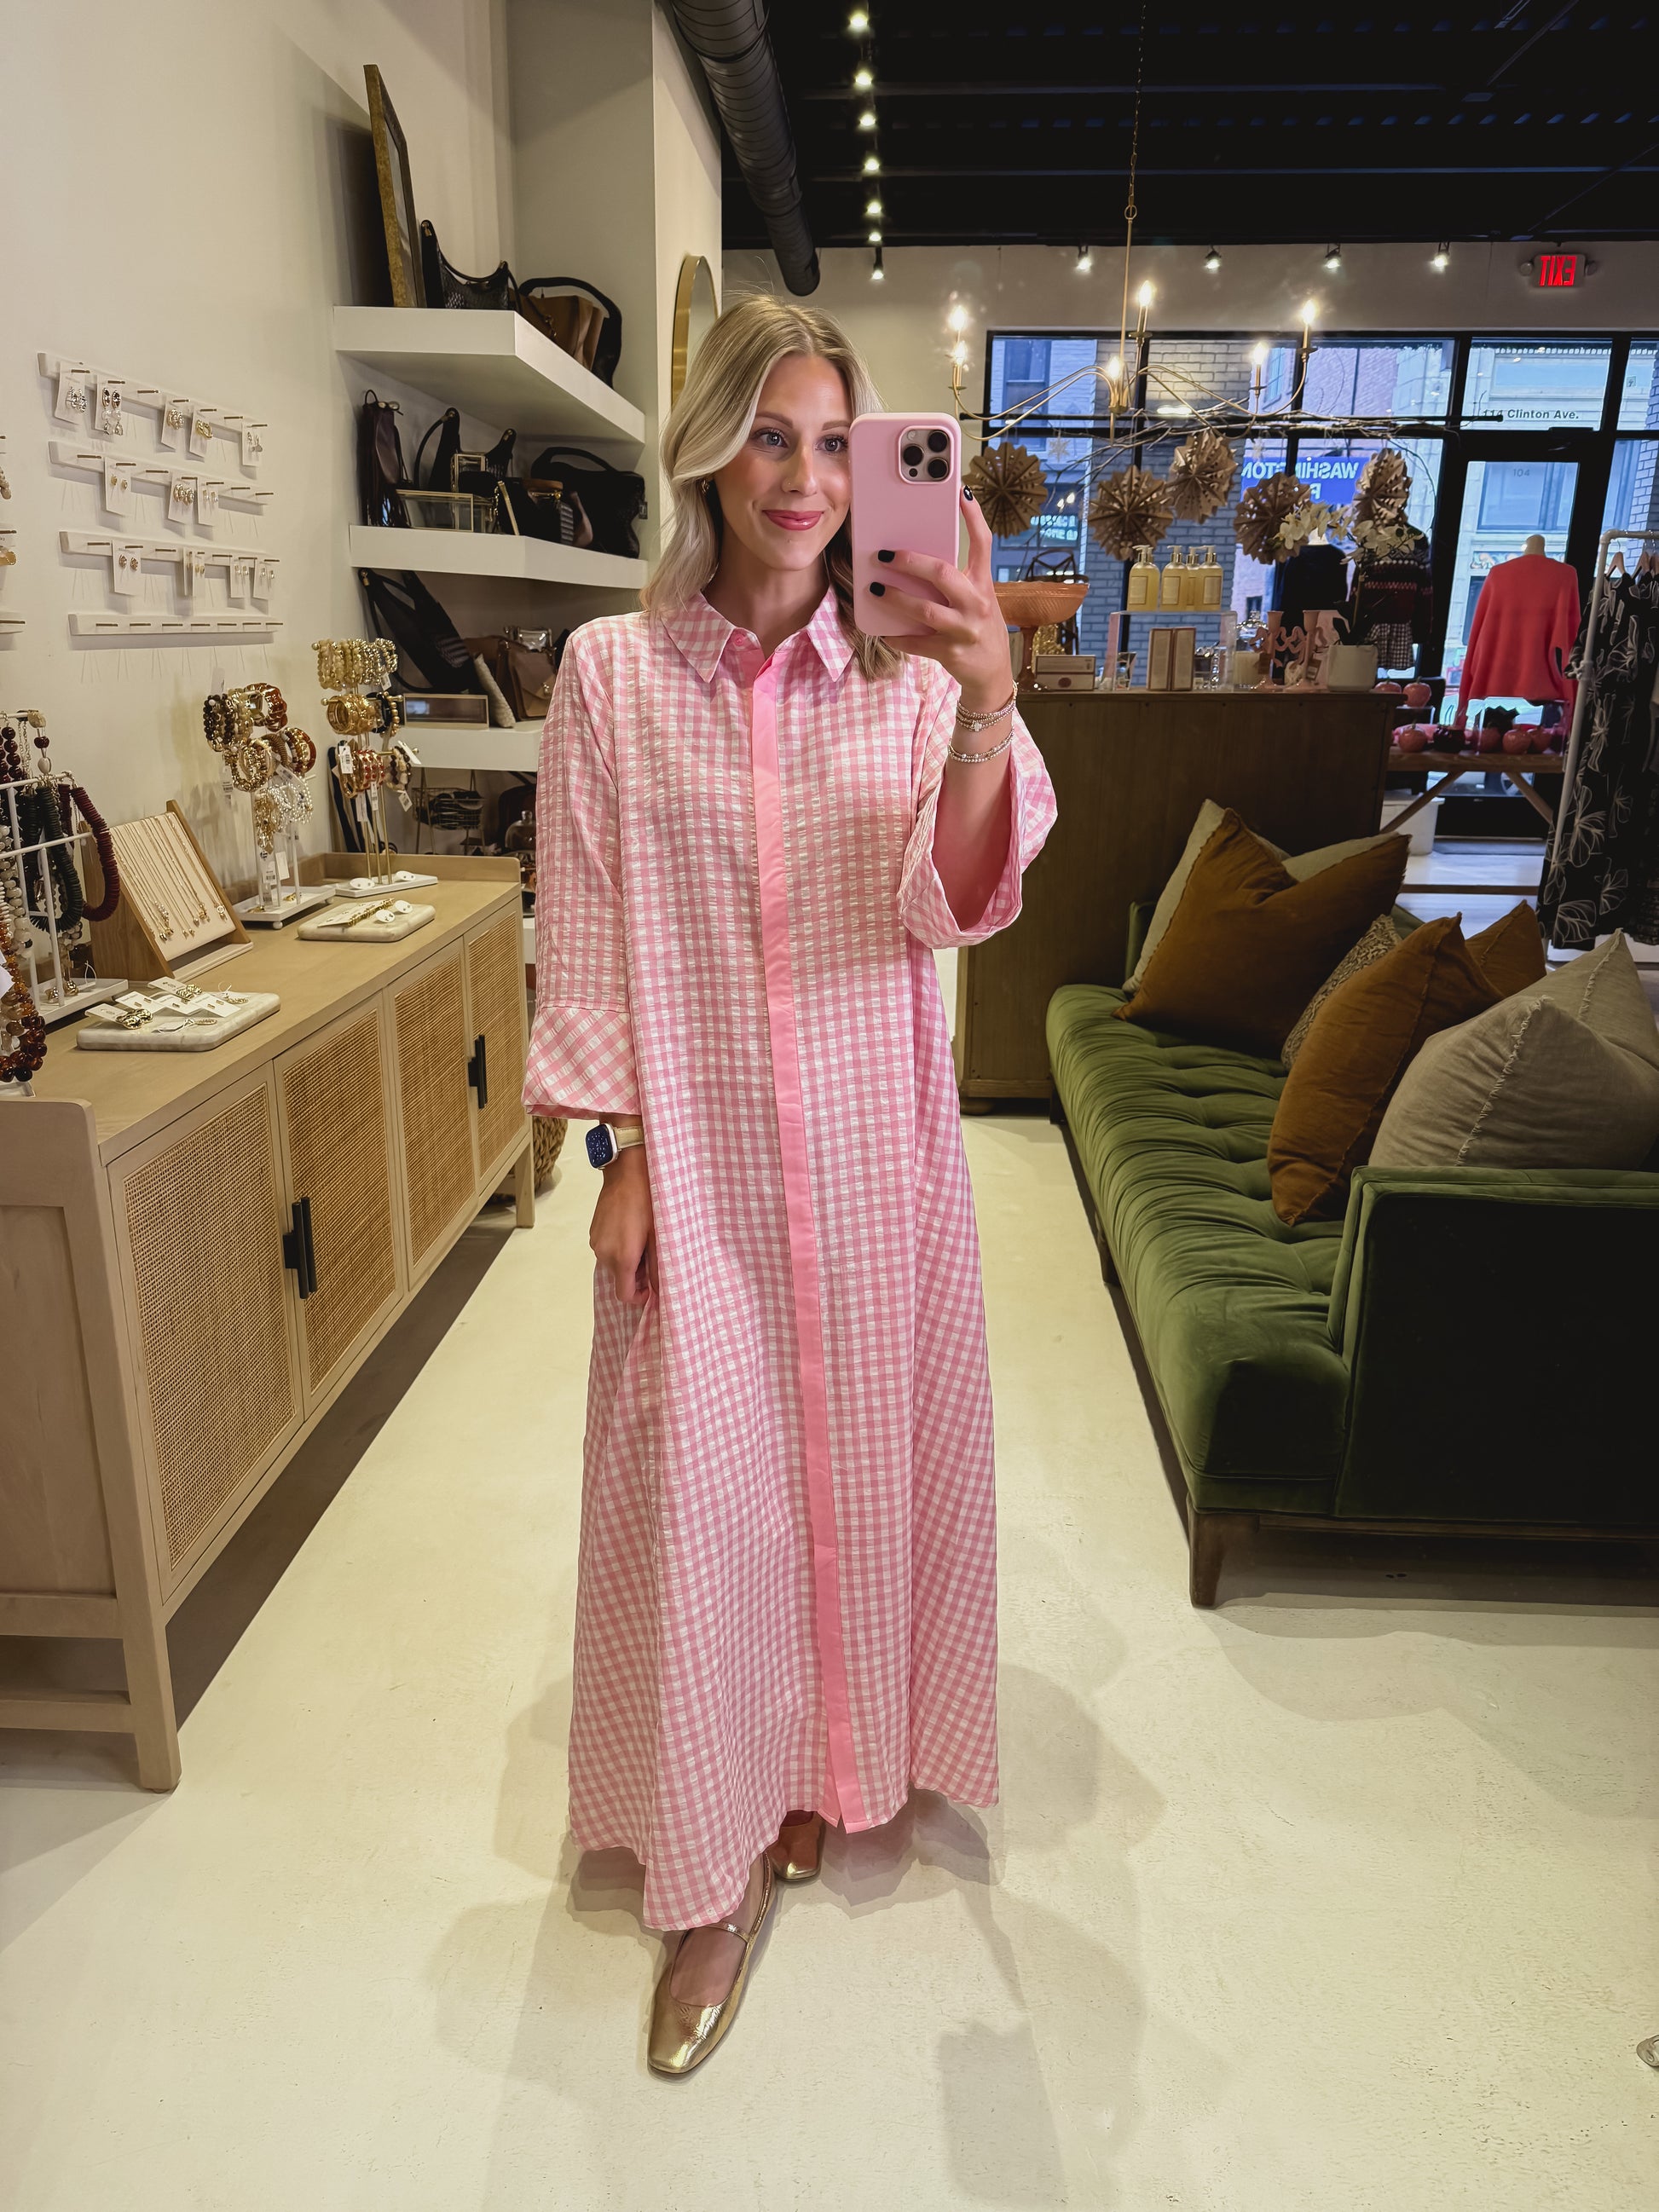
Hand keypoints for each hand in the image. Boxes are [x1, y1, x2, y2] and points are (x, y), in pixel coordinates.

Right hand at [589, 1144, 655, 1305]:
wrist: (627, 1172)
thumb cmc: (648, 1202)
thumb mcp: (659, 1236)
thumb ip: (657, 1267)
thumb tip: (659, 1288)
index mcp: (622, 1258)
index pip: (624, 1295)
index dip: (639, 1296)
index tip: (651, 1285)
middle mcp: (604, 1254)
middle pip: (619, 1279)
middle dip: (635, 1276)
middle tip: (651, 1256)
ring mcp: (596, 1242)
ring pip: (612, 1264)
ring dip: (627, 1260)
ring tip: (641, 1240)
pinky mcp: (593, 1231)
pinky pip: (605, 1249)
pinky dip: (617, 1248)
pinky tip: (629, 1230)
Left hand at [866, 488, 1012, 714]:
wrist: (992, 673)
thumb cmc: (977, 627)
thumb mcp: (976, 599)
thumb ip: (955, 580)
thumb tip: (915, 559)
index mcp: (983, 584)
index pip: (982, 543)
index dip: (973, 516)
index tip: (961, 491)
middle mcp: (977, 603)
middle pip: (942, 573)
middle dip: (910, 562)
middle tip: (883, 555)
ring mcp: (964, 629)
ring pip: (925, 610)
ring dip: (895, 598)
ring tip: (874, 589)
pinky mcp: (950, 652)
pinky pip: (916, 643)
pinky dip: (897, 637)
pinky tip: (883, 631)